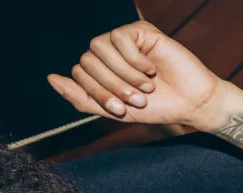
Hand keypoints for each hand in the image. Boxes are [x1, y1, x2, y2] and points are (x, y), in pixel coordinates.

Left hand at [47, 22, 222, 126]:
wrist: (191, 104)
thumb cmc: (157, 108)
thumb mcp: (115, 110)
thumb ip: (82, 98)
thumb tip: (51, 79)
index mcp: (101, 70)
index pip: (80, 73)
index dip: (97, 93)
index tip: (121, 109)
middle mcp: (109, 53)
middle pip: (87, 60)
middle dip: (111, 85)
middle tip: (136, 100)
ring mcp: (124, 41)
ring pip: (99, 47)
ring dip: (122, 73)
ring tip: (145, 87)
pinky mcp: (141, 32)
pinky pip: (120, 38)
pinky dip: (134, 60)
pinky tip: (151, 69)